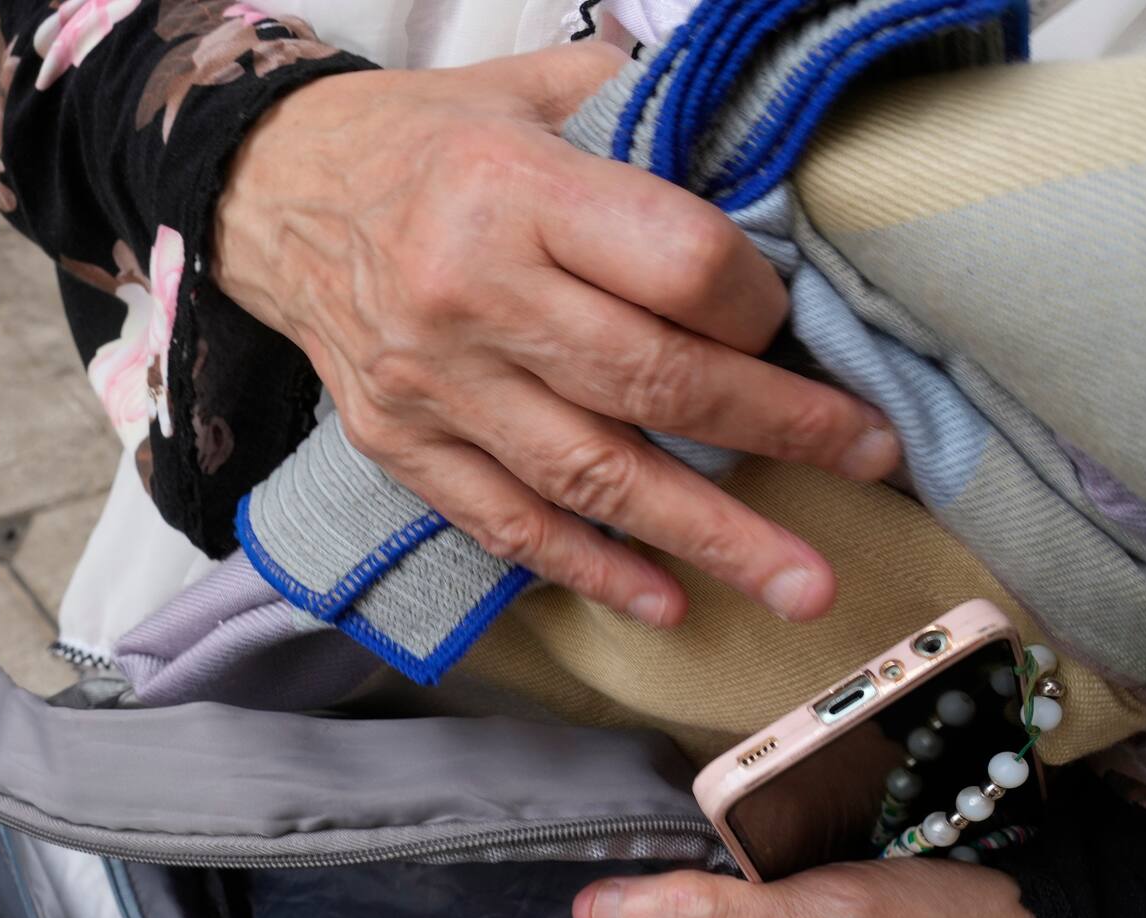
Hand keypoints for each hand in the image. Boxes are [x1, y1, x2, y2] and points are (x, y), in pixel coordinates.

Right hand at [213, 45, 901, 626]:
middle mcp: (469, 295)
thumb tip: (773, 169)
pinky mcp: (400, 446)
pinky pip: (505, 524)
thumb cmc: (425, 140)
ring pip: (590, 478)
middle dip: (781, 433)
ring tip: (800, 583)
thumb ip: (645, 125)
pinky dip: (588, 569)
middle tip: (874, 464)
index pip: (677, 266)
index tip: (801, 326)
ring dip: (707, 536)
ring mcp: (431, 386)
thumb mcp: (531, 88)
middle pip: (651, 385)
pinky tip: (664, 600)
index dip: (759, 308)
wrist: (272, 193)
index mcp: (515, 190)